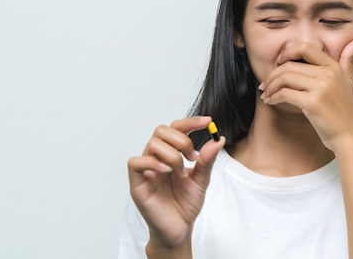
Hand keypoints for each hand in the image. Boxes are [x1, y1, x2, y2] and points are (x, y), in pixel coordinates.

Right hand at [127, 116, 225, 247]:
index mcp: (171, 154)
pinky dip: (151, 162)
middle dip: (181, 139)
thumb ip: (207, 160)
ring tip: (180, 173)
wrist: (179, 230)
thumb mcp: (201, 180)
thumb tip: (218, 139)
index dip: (191, 122)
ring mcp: (146, 170)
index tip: (208, 122)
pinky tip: (166, 172)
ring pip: (152, 144)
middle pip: (161, 130)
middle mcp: (157, 158)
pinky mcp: (137, 183)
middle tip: (192, 157)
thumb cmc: (185, 205)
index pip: (176, 129)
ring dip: (171, 155)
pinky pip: (135, 162)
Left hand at [259, 39, 352, 152]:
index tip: (278, 64)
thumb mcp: (351, 83)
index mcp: (334, 67)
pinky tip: (271, 101)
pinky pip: (285, 93)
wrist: (351, 138)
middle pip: (290, 65)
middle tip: (265, 85)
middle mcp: (329, 74)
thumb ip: (348, 61)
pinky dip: (274, 97)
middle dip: (272, 75)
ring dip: (270, 86)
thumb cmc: (347, 113)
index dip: (287, 53)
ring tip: (266, 94)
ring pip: (285, 77)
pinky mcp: (313, 103)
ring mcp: (321, 88)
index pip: (305, 48)